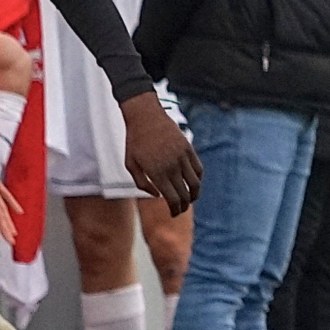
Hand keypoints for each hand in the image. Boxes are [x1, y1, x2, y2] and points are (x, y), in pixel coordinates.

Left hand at [121, 91, 200, 213]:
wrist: (145, 116)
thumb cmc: (134, 141)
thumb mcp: (130, 164)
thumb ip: (142, 184)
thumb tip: (157, 196)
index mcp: (157, 173)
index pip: (172, 199)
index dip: (175, 210)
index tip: (174, 214)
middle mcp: (172, 166)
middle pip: (184, 194)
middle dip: (183, 206)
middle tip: (180, 210)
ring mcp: (182, 157)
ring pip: (195, 183)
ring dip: (194, 195)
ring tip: (190, 199)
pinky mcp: (188, 148)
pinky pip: (198, 169)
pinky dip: (198, 179)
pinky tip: (193, 183)